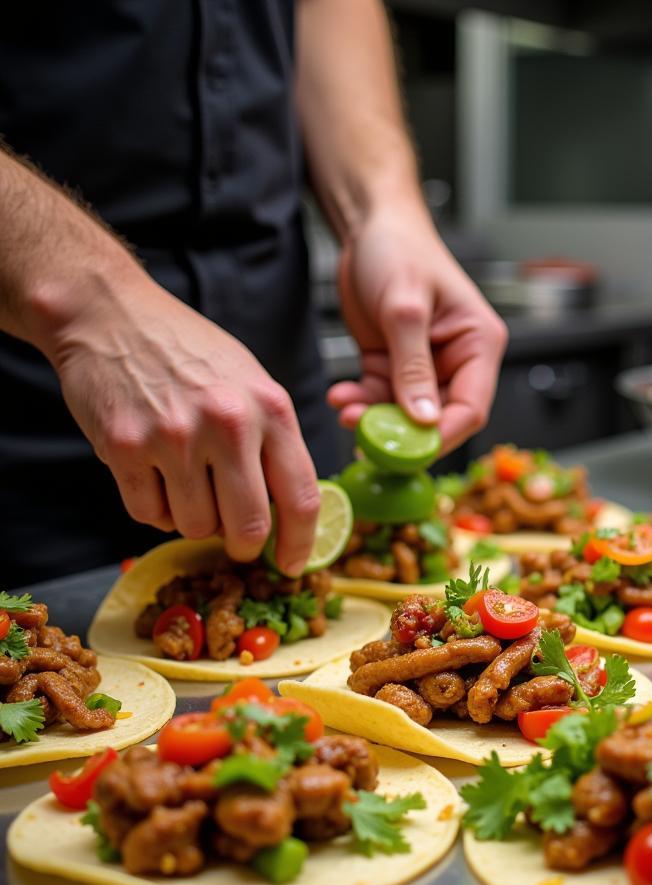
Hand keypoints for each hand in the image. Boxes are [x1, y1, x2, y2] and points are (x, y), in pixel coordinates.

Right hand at [46, 271, 320, 575]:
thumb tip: (290, 512)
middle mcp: (228, 424)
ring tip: (186, 481)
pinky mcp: (125, 448)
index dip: (301, 543)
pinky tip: (153, 474)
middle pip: (249, 527)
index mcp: (271, 408)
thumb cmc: (190, 353)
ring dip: (192, 520)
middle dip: (244, 545)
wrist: (112, 315)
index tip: (293, 565)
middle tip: (236, 538)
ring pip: (195, 527)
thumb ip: (274, 442)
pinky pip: (148, 515)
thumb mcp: (253, 384)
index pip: (302, 497)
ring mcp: (174, 438)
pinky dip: (153, 508)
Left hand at [327, 204, 507, 452]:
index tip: (409, 451)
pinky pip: (380, 398)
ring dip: (374, 419)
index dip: (443, 435)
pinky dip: (361, 403)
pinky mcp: (395, 365)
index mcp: (478, 344)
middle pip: (438, 418)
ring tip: (346, 411)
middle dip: (401, 432)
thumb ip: (413, 366)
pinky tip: (341, 396)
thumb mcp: (404, 308)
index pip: (472, 408)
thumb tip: (423, 419)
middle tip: (367, 438)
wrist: (369, 226)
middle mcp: (457, 360)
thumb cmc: (399, 249)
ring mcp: (425, 367)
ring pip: (404, 414)